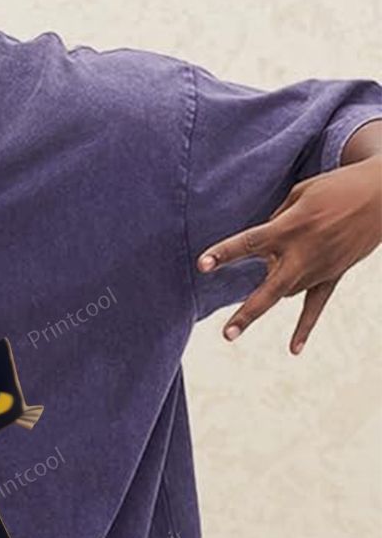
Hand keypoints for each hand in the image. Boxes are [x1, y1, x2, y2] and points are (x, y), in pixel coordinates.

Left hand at [196, 155, 381, 353]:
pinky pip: (316, 306)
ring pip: (284, 291)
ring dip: (275, 283)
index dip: (225, 253)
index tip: (202, 265)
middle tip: (226, 334)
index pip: (250, 242)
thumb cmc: (336, 187)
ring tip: (289, 254)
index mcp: (291, 226)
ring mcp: (320, 266)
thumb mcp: (300, 193)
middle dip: (248, 313)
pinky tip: (293, 350)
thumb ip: (275, 221)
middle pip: (270, 289)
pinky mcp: (335, 274)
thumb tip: (262, 252)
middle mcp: (304, 251)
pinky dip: (305, 327)